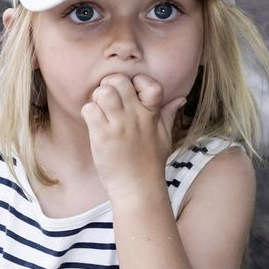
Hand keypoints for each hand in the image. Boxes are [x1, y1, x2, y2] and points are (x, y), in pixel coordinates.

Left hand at [81, 73, 184, 199]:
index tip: (131, 92)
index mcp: (151, 114)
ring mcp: (119, 125)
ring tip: (99, 110)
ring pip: (103, 92)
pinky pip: (89, 110)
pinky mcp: (102, 136)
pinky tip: (92, 123)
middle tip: (107, 100)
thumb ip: (168, 114)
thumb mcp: (164, 135)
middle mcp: (136, 116)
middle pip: (119, 81)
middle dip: (109, 85)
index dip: (137, 81)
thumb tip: (180, 98)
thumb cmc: (150, 163)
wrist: (138, 188)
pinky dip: (87, 112)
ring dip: (97, 97)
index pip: (151, 84)